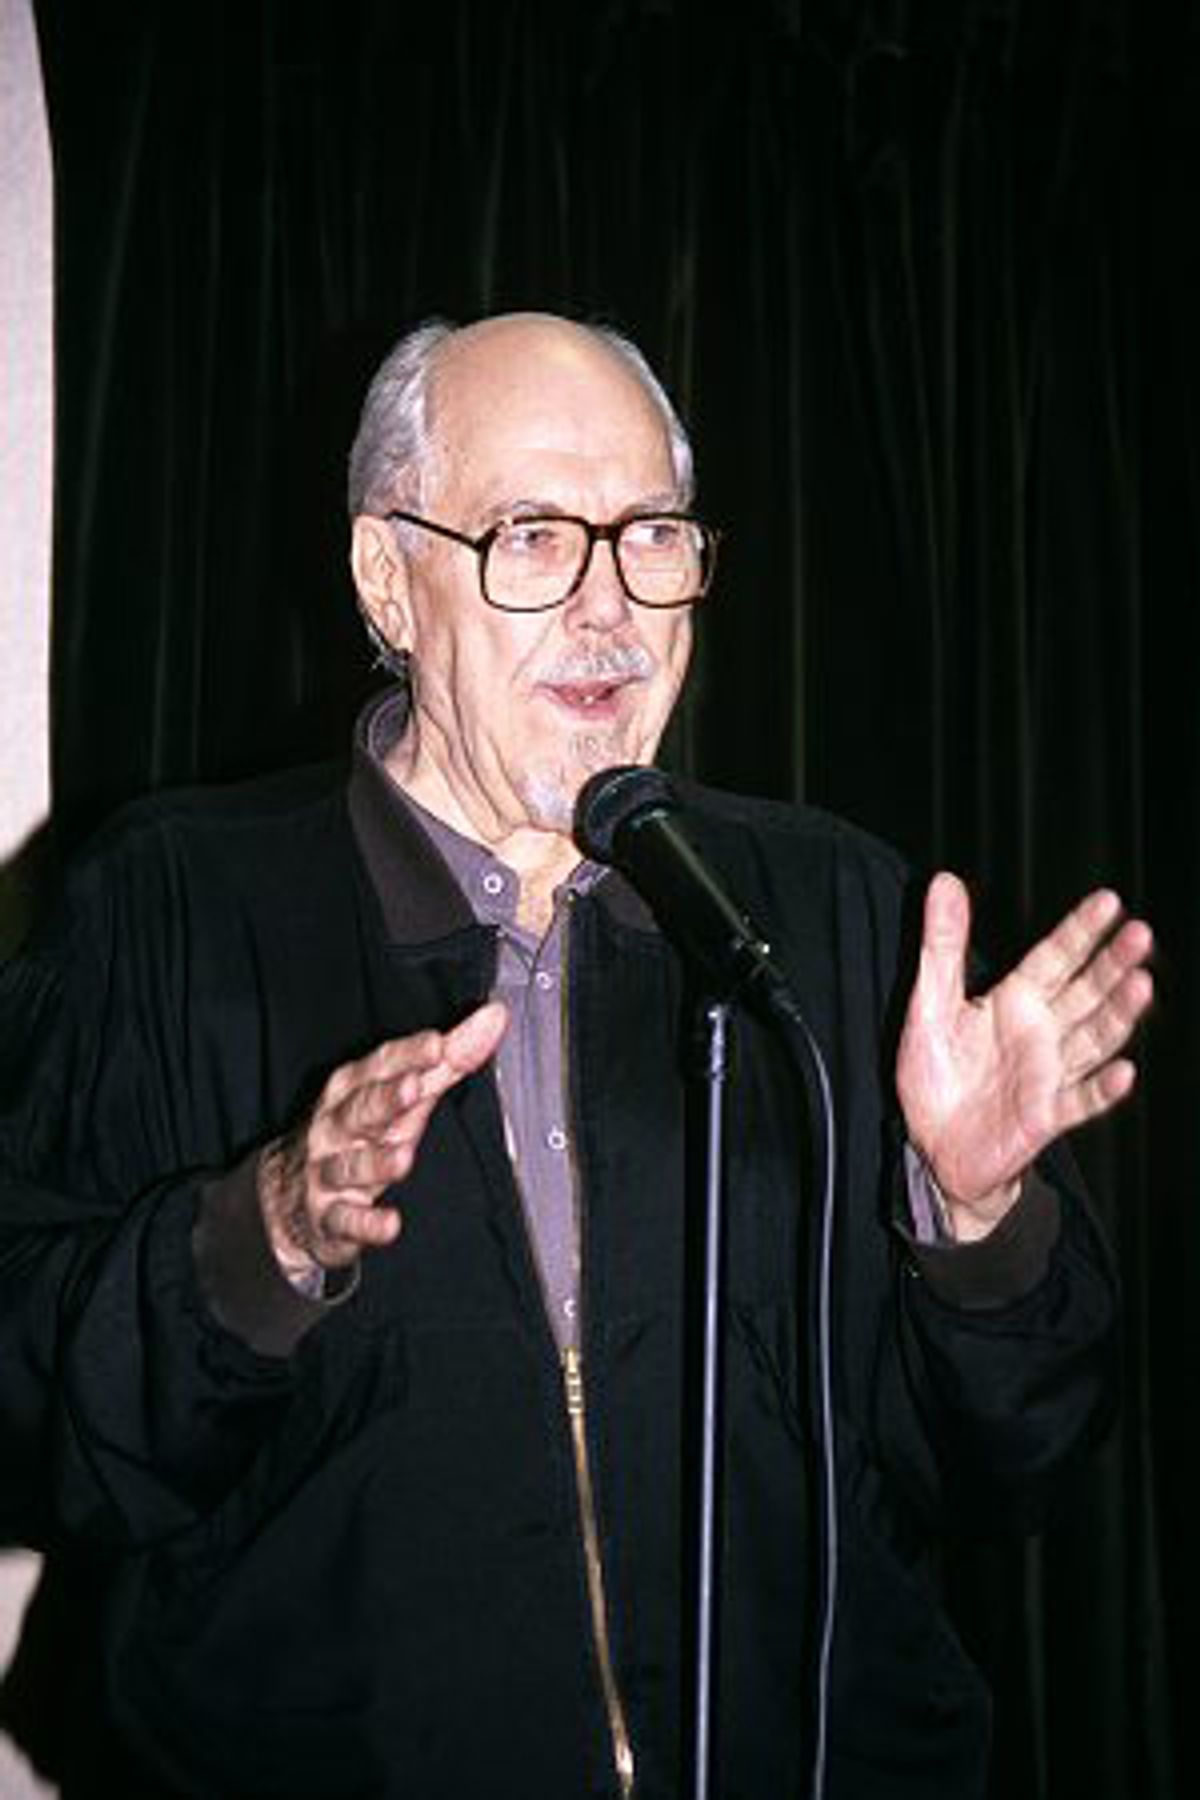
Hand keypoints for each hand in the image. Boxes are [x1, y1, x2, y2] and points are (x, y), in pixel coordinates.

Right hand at [259, 1002, 507, 1280]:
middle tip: (415, 1087)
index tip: (436, 1043)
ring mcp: (329, 1172)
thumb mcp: (403, 1095)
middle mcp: (337, 1126)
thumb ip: (449, 1060)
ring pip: (351, 1165)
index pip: (381, 1067)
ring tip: (402, 1157)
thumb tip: (494, 1017)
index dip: (408, 1056)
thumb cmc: (360, 1133)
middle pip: (360, 1108)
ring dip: (375, 1161)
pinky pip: (346, 1220)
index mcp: (354, 1089)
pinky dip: (366, 1224)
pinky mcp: (330, 1216)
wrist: (290, 1195)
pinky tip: (389, 1224)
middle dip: (386, 1098)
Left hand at [896, 874, 1152, 1240]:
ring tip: (1141, 985)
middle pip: (1085, 992)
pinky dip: (1102, 1088)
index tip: (1109, 901)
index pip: (1055, 957)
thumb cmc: (937, 1074)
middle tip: (1140, 934)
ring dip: (1118, 1014)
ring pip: (1093, 1039)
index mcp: (1016, 1000)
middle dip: (1112, 964)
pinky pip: (1080, 1101)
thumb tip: (944, 881)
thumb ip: (942, 945)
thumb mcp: (929, 1003)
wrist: (933, 1145)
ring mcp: (1048, 1074)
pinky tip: (1125, 1072)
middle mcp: (1041, 1033)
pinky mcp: (1045, 1116)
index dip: (1080, 931)